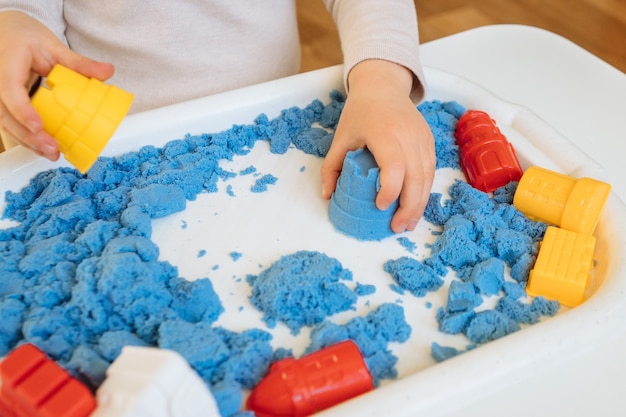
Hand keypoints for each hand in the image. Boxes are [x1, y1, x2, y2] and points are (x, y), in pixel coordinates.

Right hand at [0, 11, 114, 158]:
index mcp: (7, 61)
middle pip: (4, 113)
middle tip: (52, 148)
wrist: (7, 32)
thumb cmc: (27, 38)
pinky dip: (27, 137)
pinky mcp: (2, 103)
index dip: (22, 110)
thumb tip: (107, 72)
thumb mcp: (53, 46)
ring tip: (52, 153)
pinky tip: (44, 148)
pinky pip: (10, 123)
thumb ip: (79, 62)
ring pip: (5, 122)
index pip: (9, 88)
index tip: (38, 126)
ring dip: (28, 141)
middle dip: (28, 135)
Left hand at [321, 59, 434, 232]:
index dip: (390, 190)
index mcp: (384, 132)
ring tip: (408, 224)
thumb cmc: (359, 113)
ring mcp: (422, 138)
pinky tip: (415, 207)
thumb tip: (328, 196)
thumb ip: (331, 167)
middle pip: (416, 177)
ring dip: (419, 204)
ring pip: (427, 177)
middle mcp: (408, 135)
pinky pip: (430, 171)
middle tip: (396, 228)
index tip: (380, 206)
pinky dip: (424, 191)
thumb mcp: (340, 137)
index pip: (394, 166)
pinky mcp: (429, 142)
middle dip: (408, 207)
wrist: (382, 87)